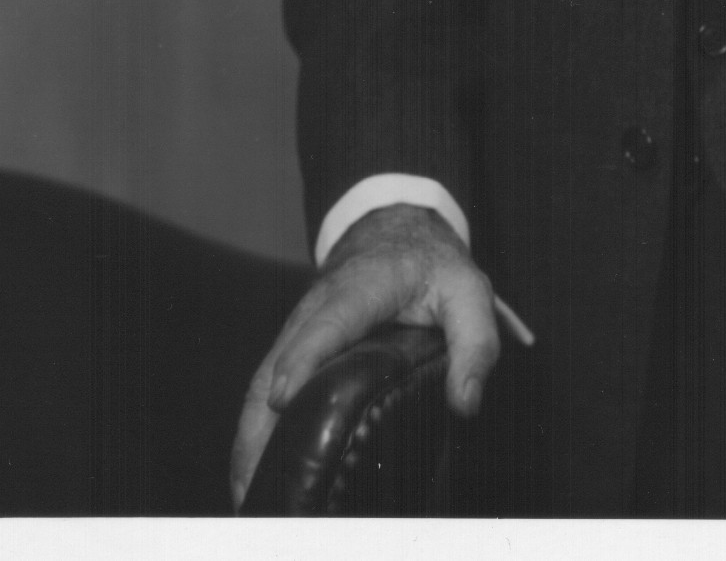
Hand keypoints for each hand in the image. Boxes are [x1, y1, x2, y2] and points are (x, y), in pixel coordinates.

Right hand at [229, 202, 500, 510]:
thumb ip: (477, 342)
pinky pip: (265, 384)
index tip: (284, 399)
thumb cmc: (433, 267)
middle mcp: (317, 305)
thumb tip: (466, 402)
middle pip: (277, 360)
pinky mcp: (292, 344)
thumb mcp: (469, 291)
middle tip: (256, 480)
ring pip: (262, 378)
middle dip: (261, 419)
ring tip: (248, 492)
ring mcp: (298, 325)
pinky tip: (255, 468)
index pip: (328, 322)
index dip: (303, 358)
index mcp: (362, 287)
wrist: (396, 232)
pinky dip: (254, 426)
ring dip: (251, 434)